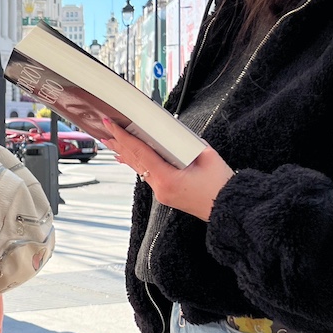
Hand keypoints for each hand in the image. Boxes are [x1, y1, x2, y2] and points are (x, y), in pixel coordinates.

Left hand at [100, 118, 233, 221]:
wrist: (228, 208)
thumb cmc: (221, 185)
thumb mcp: (208, 156)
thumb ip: (189, 142)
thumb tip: (174, 133)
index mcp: (168, 178)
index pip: (140, 152)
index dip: (123, 136)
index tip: (111, 125)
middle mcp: (160, 188)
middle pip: (135, 161)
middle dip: (119, 144)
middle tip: (104, 130)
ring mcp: (161, 193)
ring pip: (139, 168)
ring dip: (125, 153)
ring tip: (110, 142)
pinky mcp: (165, 193)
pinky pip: (147, 175)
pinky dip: (137, 163)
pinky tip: (128, 158)